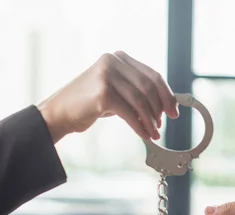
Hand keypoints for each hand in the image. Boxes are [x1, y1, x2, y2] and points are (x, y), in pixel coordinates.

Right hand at [37, 51, 178, 142]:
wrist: (60, 113)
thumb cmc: (90, 104)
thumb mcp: (116, 91)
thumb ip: (136, 91)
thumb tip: (166, 104)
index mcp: (119, 58)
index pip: (152, 75)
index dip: (167, 94)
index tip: (174, 110)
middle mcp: (113, 62)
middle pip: (149, 86)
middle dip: (161, 107)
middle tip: (164, 123)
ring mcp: (107, 76)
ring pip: (141, 101)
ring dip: (151, 120)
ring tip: (154, 133)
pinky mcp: (103, 94)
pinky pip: (130, 113)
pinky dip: (140, 126)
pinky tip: (145, 135)